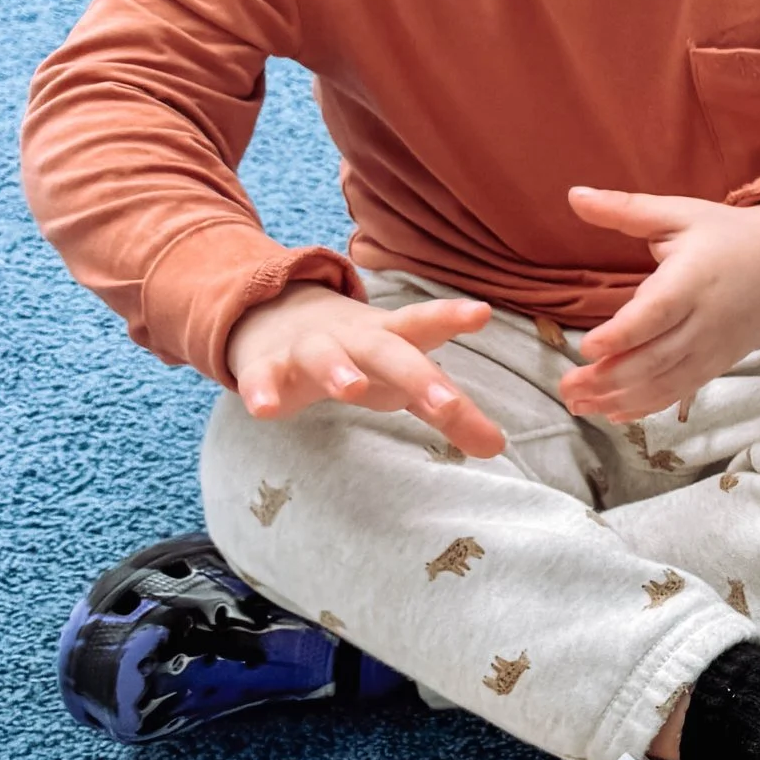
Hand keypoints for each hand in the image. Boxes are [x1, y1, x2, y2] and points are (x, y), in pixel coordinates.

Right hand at [225, 283, 504, 455]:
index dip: (451, 318)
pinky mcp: (266, 367)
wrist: (276, 318)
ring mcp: (307, 349)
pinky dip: (262, 390)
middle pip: (386, 350)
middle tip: (445, 403)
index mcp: (391, 338)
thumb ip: (448, 412)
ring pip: (322, 354)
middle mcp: (352, 338)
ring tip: (352, 389)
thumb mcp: (403, 380)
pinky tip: (264, 411)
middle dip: (416, 375)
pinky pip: (261, 378)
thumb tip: (498, 446)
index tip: (481, 313)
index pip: (425, 325)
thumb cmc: (361, 357)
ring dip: (338, 369)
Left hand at [558, 189, 759, 421]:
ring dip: (620, 398)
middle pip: (656, 358)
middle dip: (609, 378)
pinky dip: (646, 405)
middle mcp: (705, 321)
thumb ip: (624, 209)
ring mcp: (712, 348)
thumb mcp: (678, 213)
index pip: (656, 314)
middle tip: (567, 388)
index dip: (622, 335)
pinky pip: (678, 391)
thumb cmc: (726, 235)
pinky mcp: (716, 365)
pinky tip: (614, 412)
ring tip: (578, 405)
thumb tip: (573, 195)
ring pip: (664, 382)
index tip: (586, 349)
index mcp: (693, 279)